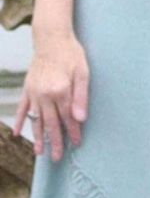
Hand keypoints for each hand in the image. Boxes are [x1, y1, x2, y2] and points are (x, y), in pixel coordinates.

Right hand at [15, 28, 89, 160]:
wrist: (51, 39)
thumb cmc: (72, 55)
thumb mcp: (83, 73)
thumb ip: (81, 97)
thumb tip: (81, 119)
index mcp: (60, 91)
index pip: (68, 118)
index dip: (72, 132)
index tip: (76, 144)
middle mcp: (44, 95)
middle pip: (50, 123)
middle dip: (54, 141)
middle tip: (56, 158)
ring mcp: (33, 93)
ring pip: (35, 119)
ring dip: (37, 136)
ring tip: (39, 152)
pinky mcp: (27, 89)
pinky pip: (22, 109)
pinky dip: (21, 121)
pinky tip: (18, 134)